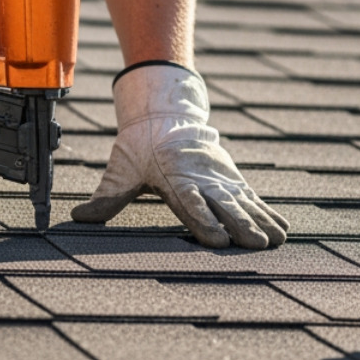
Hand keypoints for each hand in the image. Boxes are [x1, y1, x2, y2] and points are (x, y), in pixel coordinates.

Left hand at [71, 63, 288, 248]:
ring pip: (243, 202)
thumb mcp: (120, 169)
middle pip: (223, 204)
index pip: (190, 201)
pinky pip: (253, 198)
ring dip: (259, 222)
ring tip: (275, 242)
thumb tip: (77, 218)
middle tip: (254, 246)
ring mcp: (220, 178)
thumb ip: (105, 198)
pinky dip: (268, 213)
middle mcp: (202, 177)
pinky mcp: (231, 179)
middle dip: (240, 225)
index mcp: (174, 176)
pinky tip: (283, 230)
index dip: (202, 220)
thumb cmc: (139, 146)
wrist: (166, 113)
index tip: (215, 240)